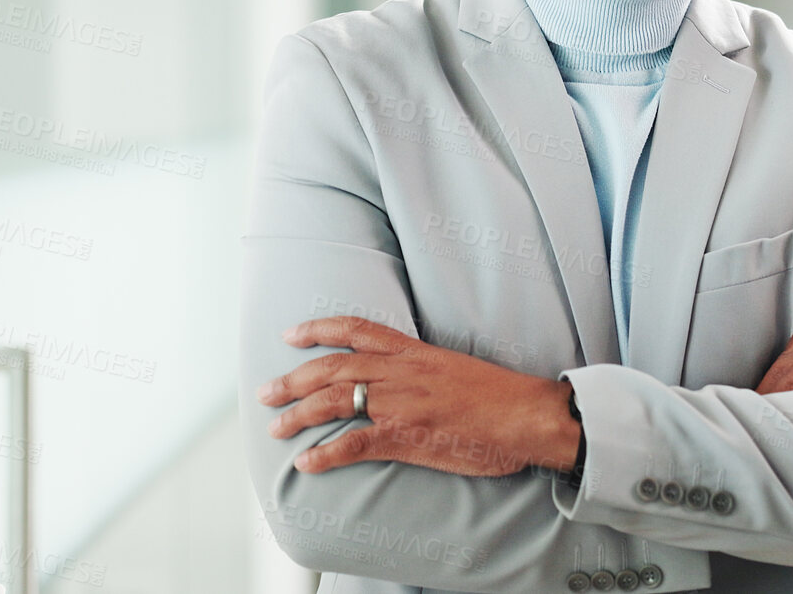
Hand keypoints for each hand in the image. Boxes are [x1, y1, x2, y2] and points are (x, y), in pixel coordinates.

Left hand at [258, 316, 580, 476]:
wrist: (527, 415)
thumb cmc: (499, 397)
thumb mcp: (454, 368)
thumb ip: (422, 371)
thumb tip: (403, 379)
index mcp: (413, 352)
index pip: (356, 330)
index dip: (319, 329)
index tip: (291, 334)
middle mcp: (401, 372)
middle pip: (332, 367)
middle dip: (292, 380)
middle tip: (265, 393)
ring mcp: (401, 403)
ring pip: (334, 401)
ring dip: (298, 415)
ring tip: (275, 429)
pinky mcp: (407, 436)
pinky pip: (355, 443)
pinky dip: (326, 454)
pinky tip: (307, 463)